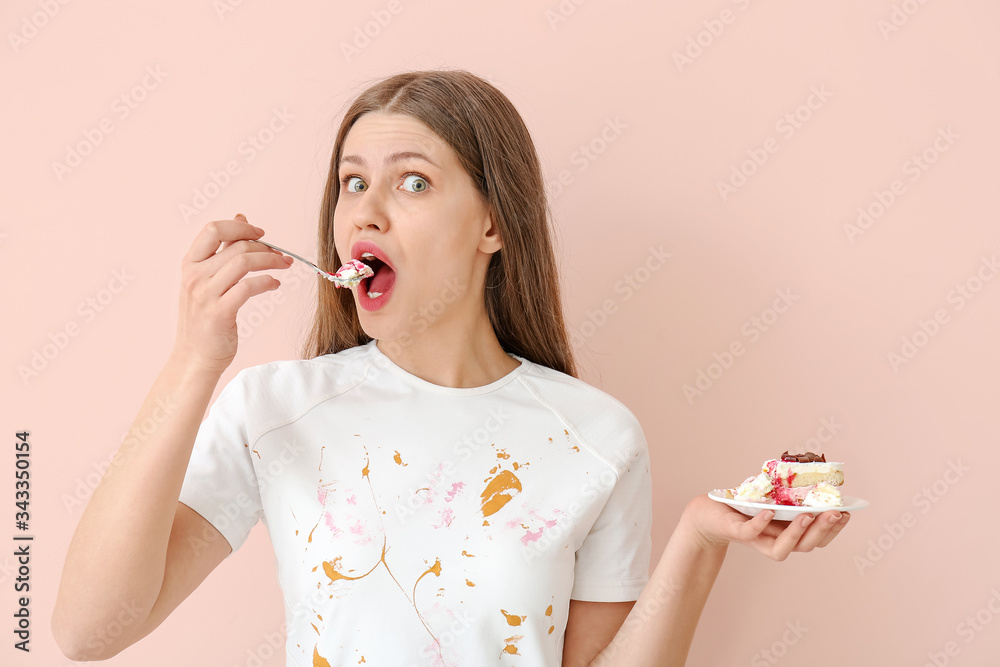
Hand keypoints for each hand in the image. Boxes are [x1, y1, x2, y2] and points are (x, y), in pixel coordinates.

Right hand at [171, 214, 292, 374]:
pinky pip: (248, 287)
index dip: (240, 227)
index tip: (261, 234)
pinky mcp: (219, 312)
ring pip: (244, 262)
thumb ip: (223, 250)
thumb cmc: (204, 319)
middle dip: (266, 248)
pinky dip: (267, 282)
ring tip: (284, 266)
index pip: (212, 229)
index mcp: (190, 264)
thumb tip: (240, 218)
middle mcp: (195, 276)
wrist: (194, 357)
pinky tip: (275, 284)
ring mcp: (205, 294)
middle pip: (236, 246)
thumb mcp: (208, 280)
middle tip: (283, 257)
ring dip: (271, 261)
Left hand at [682, 494, 850, 560]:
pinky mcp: (735, 532)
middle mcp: (775, 541)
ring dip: (797, 533)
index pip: (817, 539)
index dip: (833, 530)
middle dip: (823, 530)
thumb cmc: (742, 505)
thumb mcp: (771, 498)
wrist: (707, 514)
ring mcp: (756, 540)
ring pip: (781, 549)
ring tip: (808, 514)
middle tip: (836, 513)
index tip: (847, 513)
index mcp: (787, 533)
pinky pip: (750, 533)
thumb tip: (814, 472)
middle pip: (806, 545)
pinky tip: (769, 512)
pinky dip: (760, 524)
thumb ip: (789, 494)